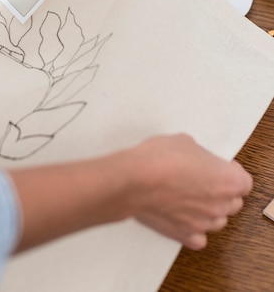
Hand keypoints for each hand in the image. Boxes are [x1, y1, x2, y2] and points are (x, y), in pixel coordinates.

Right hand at [121, 133, 251, 249]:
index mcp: (228, 181)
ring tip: (191, 197)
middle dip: (222, 191)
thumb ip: (200, 156)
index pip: (244, 182)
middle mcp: (220, 205)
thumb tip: (195, 160)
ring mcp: (203, 223)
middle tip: (204, 179)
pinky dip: (194, 229)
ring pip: (217, 220)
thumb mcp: (185, 142)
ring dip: (209, 210)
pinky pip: (199, 237)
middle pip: (233, 202)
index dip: (232, 172)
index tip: (222, 167)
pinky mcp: (184, 234)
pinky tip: (185, 216)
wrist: (135, 179)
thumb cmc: (159, 159)